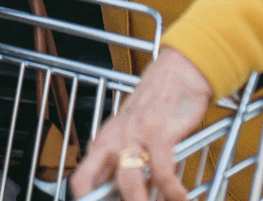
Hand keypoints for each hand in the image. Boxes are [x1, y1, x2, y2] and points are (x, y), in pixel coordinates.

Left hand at [70, 48, 212, 199]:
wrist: (176, 74)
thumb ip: (125, 163)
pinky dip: (173, 192)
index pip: (81, 179)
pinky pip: (163, 171)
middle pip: (96, 184)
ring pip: (129, 182)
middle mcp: (113, 139)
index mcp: (103, 142)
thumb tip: (126, 195)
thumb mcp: (130, 134)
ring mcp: (134, 135)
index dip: (85, 199)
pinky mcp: (158, 132)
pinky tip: (181, 199)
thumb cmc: (154, 107)